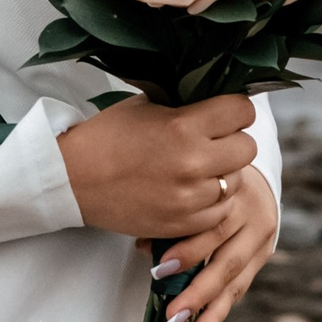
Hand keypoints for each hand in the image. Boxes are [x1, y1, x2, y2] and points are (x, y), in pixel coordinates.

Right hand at [61, 91, 255, 238]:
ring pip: (237, 181)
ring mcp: (190, 197)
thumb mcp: (147, 105)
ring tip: (197, 168)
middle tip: (212, 142)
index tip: (223, 114)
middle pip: (247, 147)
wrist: (73, 179)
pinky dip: (212, 201)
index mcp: (184, 125)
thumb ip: (187, 104)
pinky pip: (221, 211)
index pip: (242, 111)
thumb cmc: (107, 137)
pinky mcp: (183, 223)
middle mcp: (193, 162)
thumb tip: (218, 97)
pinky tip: (191, 191)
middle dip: (232, 141)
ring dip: (222, 173)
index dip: (234, 110)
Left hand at [150, 162, 279, 321]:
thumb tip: (143, 246)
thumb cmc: (207, 179)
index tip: (159, 271)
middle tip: (173, 316)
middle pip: (227, 260)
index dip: (187, 251)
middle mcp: (254, 216)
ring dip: (212, 312)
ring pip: (237, 279)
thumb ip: (172, 216)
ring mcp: (262, 237)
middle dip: (198, 292)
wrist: (250, 172)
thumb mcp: (193, 187)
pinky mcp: (264, 253)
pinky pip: (240, 286)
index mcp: (234, 193)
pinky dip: (220, 310)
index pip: (212, 228)